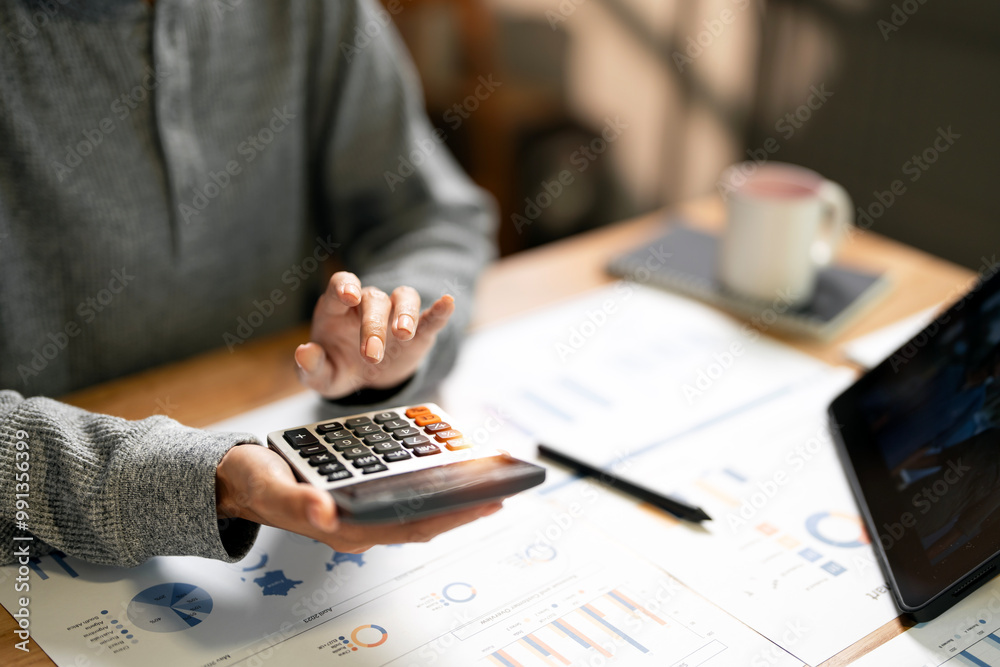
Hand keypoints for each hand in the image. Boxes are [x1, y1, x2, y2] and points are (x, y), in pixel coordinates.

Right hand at [216, 445, 502, 551]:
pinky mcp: (357, 492)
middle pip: (425, 517)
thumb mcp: (270, 487)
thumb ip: (297, 502)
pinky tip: (442, 461)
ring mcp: (360, 509)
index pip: (413, 525)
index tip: (490, 499)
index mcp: (346, 526)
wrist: (235, 477)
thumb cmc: (253, 482)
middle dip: (466, 504)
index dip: (455, 514)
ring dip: (450, 491)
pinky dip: (426, 477)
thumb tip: (328, 510)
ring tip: (483, 472)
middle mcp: (359, 522)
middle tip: (502, 483)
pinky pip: (401, 488)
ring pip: (417, 504)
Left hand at [294, 271, 454, 398]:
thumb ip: (310, 367)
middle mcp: (367, 304)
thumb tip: (304, 352)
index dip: (345, 286)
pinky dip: (439, 310)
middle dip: (373, 326)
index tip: (349, 295)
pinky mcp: (418, 332)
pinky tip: (448, 303)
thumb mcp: (322, 376)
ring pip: (403, 298)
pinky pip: (429, 316)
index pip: (341, 284)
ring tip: (404, 333)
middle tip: (371, 355)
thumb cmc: (340, 367)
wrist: (367, 379)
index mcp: (338, 308)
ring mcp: (394, 315)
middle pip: (374, 299)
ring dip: (404, 313)